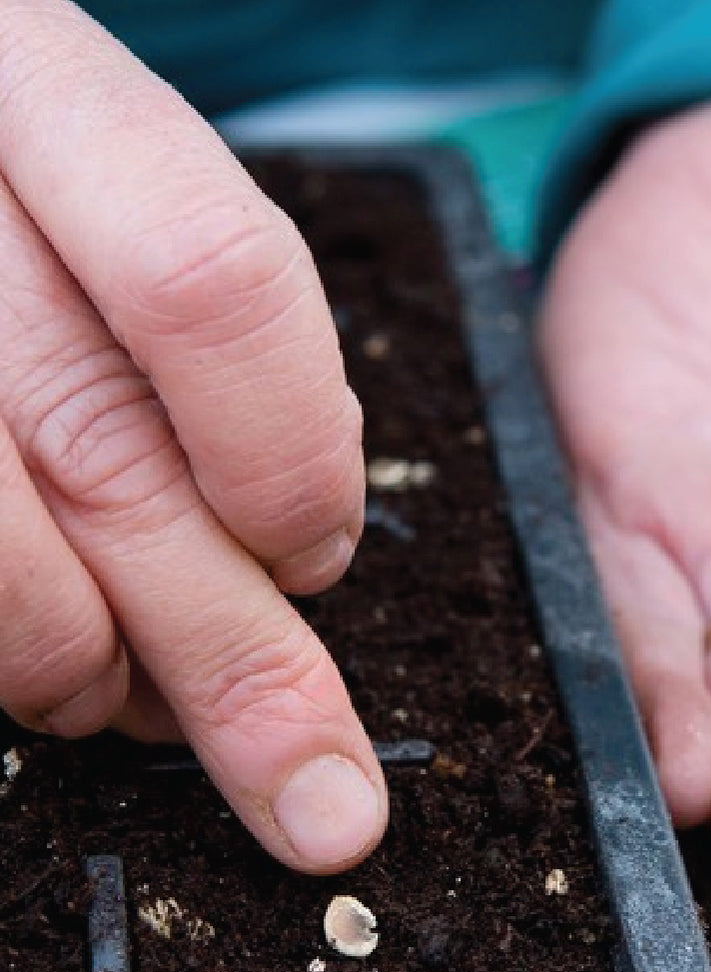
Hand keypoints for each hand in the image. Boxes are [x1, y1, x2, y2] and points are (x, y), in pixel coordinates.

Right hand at [0, 2, 385, 871]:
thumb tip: (302, 562)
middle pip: (109, 459)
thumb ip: (233, 350)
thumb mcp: (134, 201)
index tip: (323, 560)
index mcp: (51, 94)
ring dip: (82, 667)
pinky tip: (47, 660)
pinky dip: (3, 656)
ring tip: (125, 694)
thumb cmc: (24, 182)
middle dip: (236, 657)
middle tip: (317, 783)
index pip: (214, 283)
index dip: (290, 454)